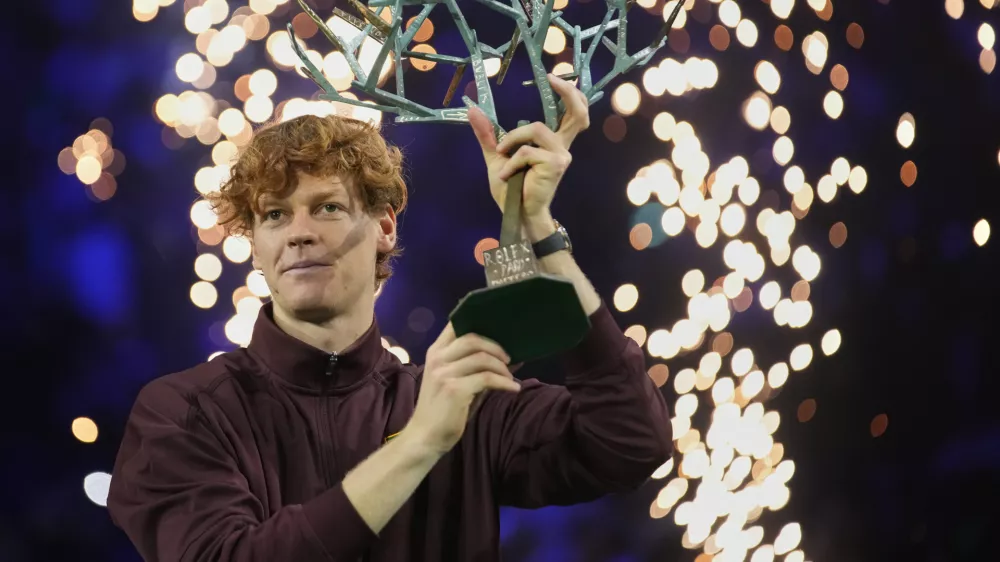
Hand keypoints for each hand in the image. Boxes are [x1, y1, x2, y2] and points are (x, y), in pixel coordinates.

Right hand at [406, 323, 520, 454]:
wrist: (426, 436)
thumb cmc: (443, 409)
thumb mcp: (455, 381)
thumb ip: (476, 366)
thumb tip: (509, 356)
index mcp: (436, 352)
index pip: (455, 325)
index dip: (478, 321)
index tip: (498, 329)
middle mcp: (438, 358)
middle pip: (473, 338)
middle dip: (496, 347)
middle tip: (508, 359)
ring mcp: (445, 373)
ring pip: (482, 358)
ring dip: (502, 368)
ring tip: (510, 378)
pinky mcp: (455, 389)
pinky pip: (487, 378)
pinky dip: (504, 382)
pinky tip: (512, 388)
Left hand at [468, 73, 590, 222]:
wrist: (515, 213)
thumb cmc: (511, 188)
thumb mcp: (497, 156)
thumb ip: (488, 134)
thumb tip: (472, 109)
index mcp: (553, 142)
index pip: (573, 114)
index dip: (570, 94)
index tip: (554, 78)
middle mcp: (562, 146)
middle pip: (578, 113)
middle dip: (568, 92)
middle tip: (551, 78)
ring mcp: (561, 155)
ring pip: (535, 129)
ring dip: (512, 141)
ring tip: (503, 159)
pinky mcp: (555, 164)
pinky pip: (527, 151)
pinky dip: (511, 161)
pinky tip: (508, 175)